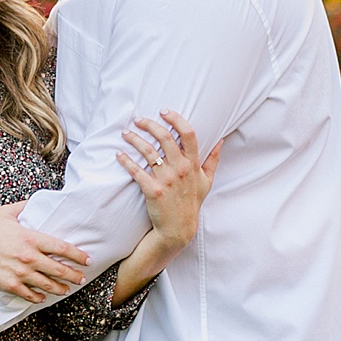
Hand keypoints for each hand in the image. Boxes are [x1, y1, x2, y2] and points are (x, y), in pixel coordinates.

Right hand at [0, 201, 91, 303]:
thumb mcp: (6, 213)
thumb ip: (24, 206)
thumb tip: (37, 200)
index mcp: (31, 239)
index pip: (62, 248)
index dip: (78, 255)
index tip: (86, 260)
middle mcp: (29, 257)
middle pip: (59, 270)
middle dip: (74, 275)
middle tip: (81, 278)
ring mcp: (21, 273)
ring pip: (48, 285)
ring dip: (60, 288)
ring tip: (67, 289)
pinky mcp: (12, 285)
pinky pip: (31, 295)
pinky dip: (39, 297)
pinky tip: (44, 296)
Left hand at [116, 111, 219, 254]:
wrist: (178, 229)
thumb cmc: (191, 203)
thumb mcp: (206, 181)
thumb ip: (213, 159)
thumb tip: (221, 140)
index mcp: (193, 164)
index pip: (188, 134)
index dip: (176, 119)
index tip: (164, 111)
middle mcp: (181, 169)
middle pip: (165, 137)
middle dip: (150, 124)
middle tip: (139, 120)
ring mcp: (166, 180)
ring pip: (148, 151)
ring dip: (134, 139)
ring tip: (126, 133)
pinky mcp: (152, 190)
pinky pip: (136, 171)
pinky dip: (126, 161)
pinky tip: (119, 154)